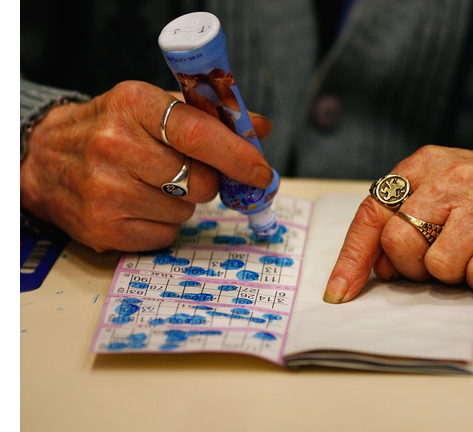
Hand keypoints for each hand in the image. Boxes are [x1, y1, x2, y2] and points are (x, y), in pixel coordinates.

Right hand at [20, 80, 272, 251]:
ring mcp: (105, 190)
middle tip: (188, 172)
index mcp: (133, 105)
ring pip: (185, 212)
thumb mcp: (154, 105)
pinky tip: (139, 206)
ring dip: (182, 203)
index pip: (199, 134)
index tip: (261, 171)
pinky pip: (165, 236)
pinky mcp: (102, 228)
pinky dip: (163, 225)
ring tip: (152, 185)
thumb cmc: (111, 128)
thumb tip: (259, 128)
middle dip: (206, 181)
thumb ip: (208, 115)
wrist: (44, 157)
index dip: (238, 156)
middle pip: (200, 181)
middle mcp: (115, 146)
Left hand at [323, 145, 472, 302]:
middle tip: (437, 261)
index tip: (340, 294)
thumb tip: (375, 267)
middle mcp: (452, 178)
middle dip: (414, 268)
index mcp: (424, 166)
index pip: (372, 213)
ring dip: (454, 274)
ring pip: (440, 266)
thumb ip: (403, 216)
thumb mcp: (440, 187)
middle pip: (401, 244)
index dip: (352, 258)